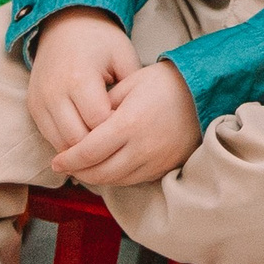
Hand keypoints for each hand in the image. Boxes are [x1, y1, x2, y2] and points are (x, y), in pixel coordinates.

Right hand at [27, 8, 141, 154]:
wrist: (65, 25)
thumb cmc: (102, 41)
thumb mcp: (125, 56)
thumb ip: (131, 88)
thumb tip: (136, 120)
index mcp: (79, 78)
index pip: (98, 121)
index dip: (117, 129)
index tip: (132, 129)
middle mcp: (54, 92)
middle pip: (77, 138)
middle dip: (99, 145)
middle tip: (120, 143)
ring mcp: (39, 100)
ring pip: (59, 142)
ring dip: (82, 148)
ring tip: (105, 145)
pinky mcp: (32, 106)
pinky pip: (48, 135)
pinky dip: (67, 142)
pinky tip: (87, 139)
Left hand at [51, 60, 202, 187]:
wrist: (206, 90)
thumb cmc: (166, 82)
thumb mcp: (129, 85)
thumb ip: (102, 108)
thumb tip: (82, 130)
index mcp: (129, 124)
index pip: (87, 152)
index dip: (67, 160)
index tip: (56, 160)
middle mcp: (142, 147)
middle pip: (98, 173)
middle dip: (78, 172)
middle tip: (67, 166)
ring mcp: (157, 160)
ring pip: (116, 180)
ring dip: (96, 177)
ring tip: (86, 168)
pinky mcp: (167, 165)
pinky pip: (135, 179)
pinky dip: (118, 176)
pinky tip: (110, 166)